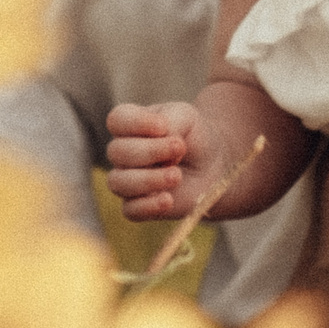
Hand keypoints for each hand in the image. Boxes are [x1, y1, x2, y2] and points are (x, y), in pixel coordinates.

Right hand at [106, 101, 214, 219]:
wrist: (211, 167)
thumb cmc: (192, 136)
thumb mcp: (186, 117)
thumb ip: (171, 122)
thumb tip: (162, 140)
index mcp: (129, 125)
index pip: (116, 120)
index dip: (136, 123)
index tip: (163, 126)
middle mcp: (122, 153)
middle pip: (116, 152)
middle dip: (149, 151)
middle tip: (179, 149)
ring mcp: (127, 181)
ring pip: (119, 183)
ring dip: (149, 179)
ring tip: (177, 176)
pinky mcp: (137, 206)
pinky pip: (130, 210)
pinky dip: (148, 206)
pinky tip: (168, 199)